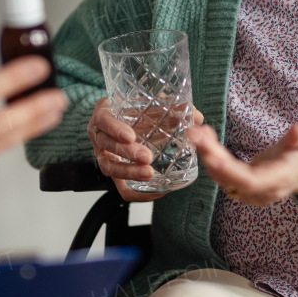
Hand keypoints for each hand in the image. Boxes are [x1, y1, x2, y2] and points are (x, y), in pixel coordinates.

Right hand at [87, 98, 202, 201]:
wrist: (123, 120)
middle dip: (127, 153)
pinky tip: (157, 191)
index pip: (103, 120)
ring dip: (130, 173)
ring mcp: (104, 155)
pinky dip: (137, 193)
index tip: (130, 136)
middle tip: (147, 157)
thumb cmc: (133, 109)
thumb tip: (198, 117)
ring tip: (150, 174)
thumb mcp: (147, 102)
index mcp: (104, 114)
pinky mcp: (115, 173)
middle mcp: (99, 136)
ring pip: (110, 168)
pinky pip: (121, 188)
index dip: (114, 128)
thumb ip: (170, 106)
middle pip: (107, 146)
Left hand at [189, 122, 297, 205]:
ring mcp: (251, 191)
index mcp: (281, 179)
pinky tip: (203, 139)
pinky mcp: (242, 186)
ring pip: (223, 179)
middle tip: (195, 136)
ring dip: (207, 156)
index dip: (231, 171)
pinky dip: (210, 158)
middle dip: (211, 159)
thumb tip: (294, 133)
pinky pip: (222, 175)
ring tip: (197, 133)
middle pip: (232, 180)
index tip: (212, 156)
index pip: (252, 181)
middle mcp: (263, 191)